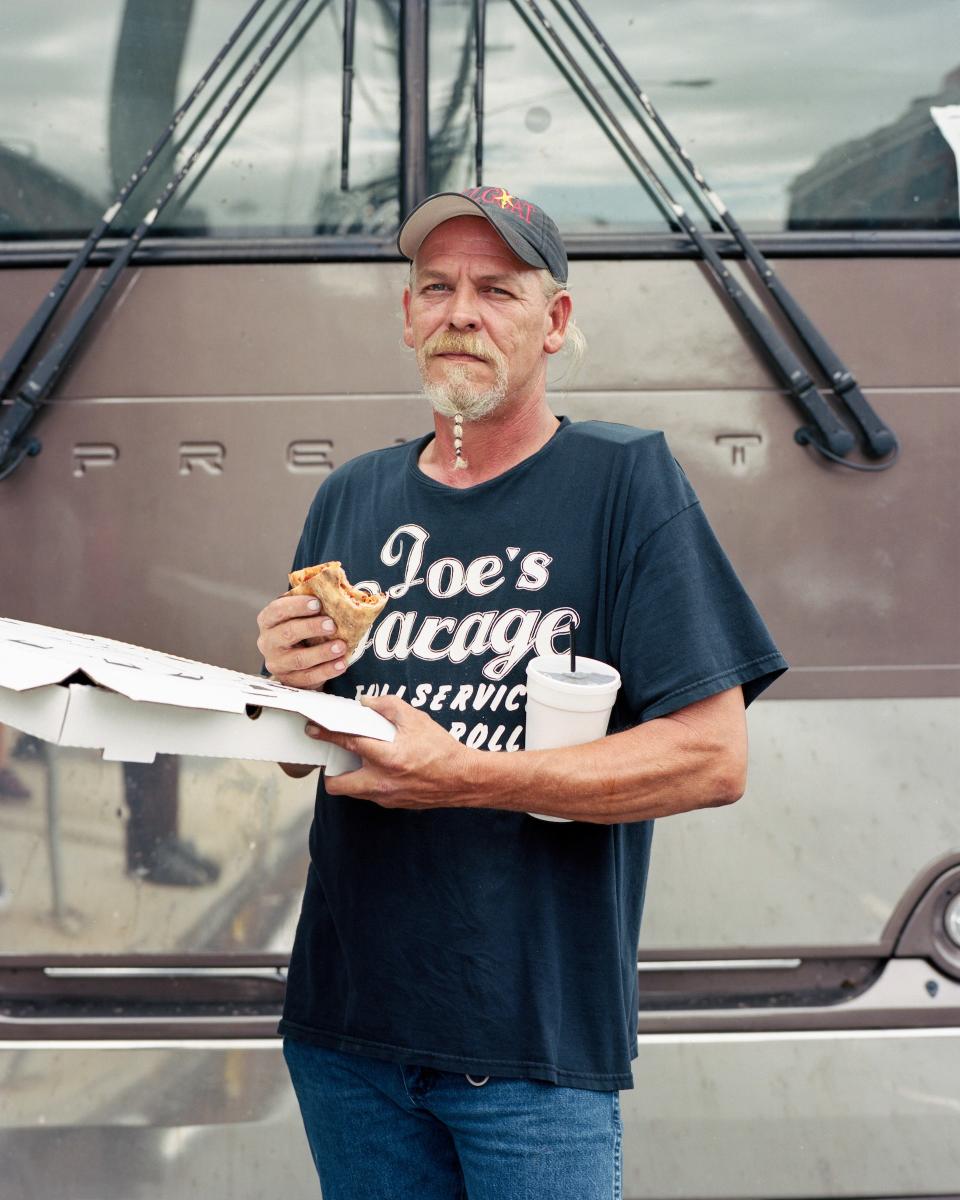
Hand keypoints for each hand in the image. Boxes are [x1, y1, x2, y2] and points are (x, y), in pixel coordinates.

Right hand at [256, 594, 348, 688]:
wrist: (296, 663)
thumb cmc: (301, 631)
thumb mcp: (301, 616)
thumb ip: (312, 602)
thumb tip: (336, 579)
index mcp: (268, 620)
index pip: (277, 610)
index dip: (296, 606)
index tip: (317, 603)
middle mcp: (267, 642)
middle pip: (287, 633)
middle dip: (311, 627)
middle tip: (332, 624)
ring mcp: (277, 663)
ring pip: (299, 659)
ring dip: (322, 652)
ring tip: (341, 646)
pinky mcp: (290, 680)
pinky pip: (309, 677)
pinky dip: (327, 670)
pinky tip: (341, 664)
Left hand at [307, 694, 479, 809]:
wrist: (463, 779)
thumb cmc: (441, 749)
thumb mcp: (416, 718)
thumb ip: (388, 706)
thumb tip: (366, 703)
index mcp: (386, 757)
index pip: (347, 742)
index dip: (326, 733)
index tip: (314, 728)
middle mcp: (381, 781)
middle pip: (338, 785)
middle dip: (330, 773)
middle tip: (335, 758)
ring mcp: (386, 797)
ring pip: (353, 792)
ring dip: (350, 778)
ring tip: (360, 761)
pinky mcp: (393, 804)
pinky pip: (371, 794)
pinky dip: (369, 782)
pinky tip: (380, 769)